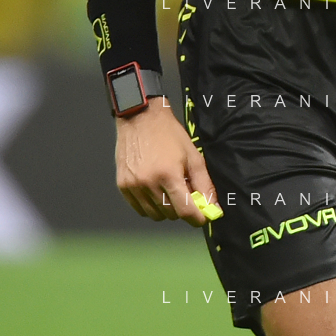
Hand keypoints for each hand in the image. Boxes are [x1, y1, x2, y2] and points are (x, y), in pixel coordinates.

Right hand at [114, 98, 217, 224]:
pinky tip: (154, 189)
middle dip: (181, 208)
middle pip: (170, 214)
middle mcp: (149, 183)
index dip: (196, 218)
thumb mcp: (192, 155)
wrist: (140, 118)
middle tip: (184, 192)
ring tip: (168, 188)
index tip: (202, 218)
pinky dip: (150, 205)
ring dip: (165, 208)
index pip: (184, 211)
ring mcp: (133, 186)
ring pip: (155, 214)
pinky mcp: (123, 186)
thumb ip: (204, 183)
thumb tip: (212, 207)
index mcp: (168, 174)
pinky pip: (140, 209)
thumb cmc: (169, 134)